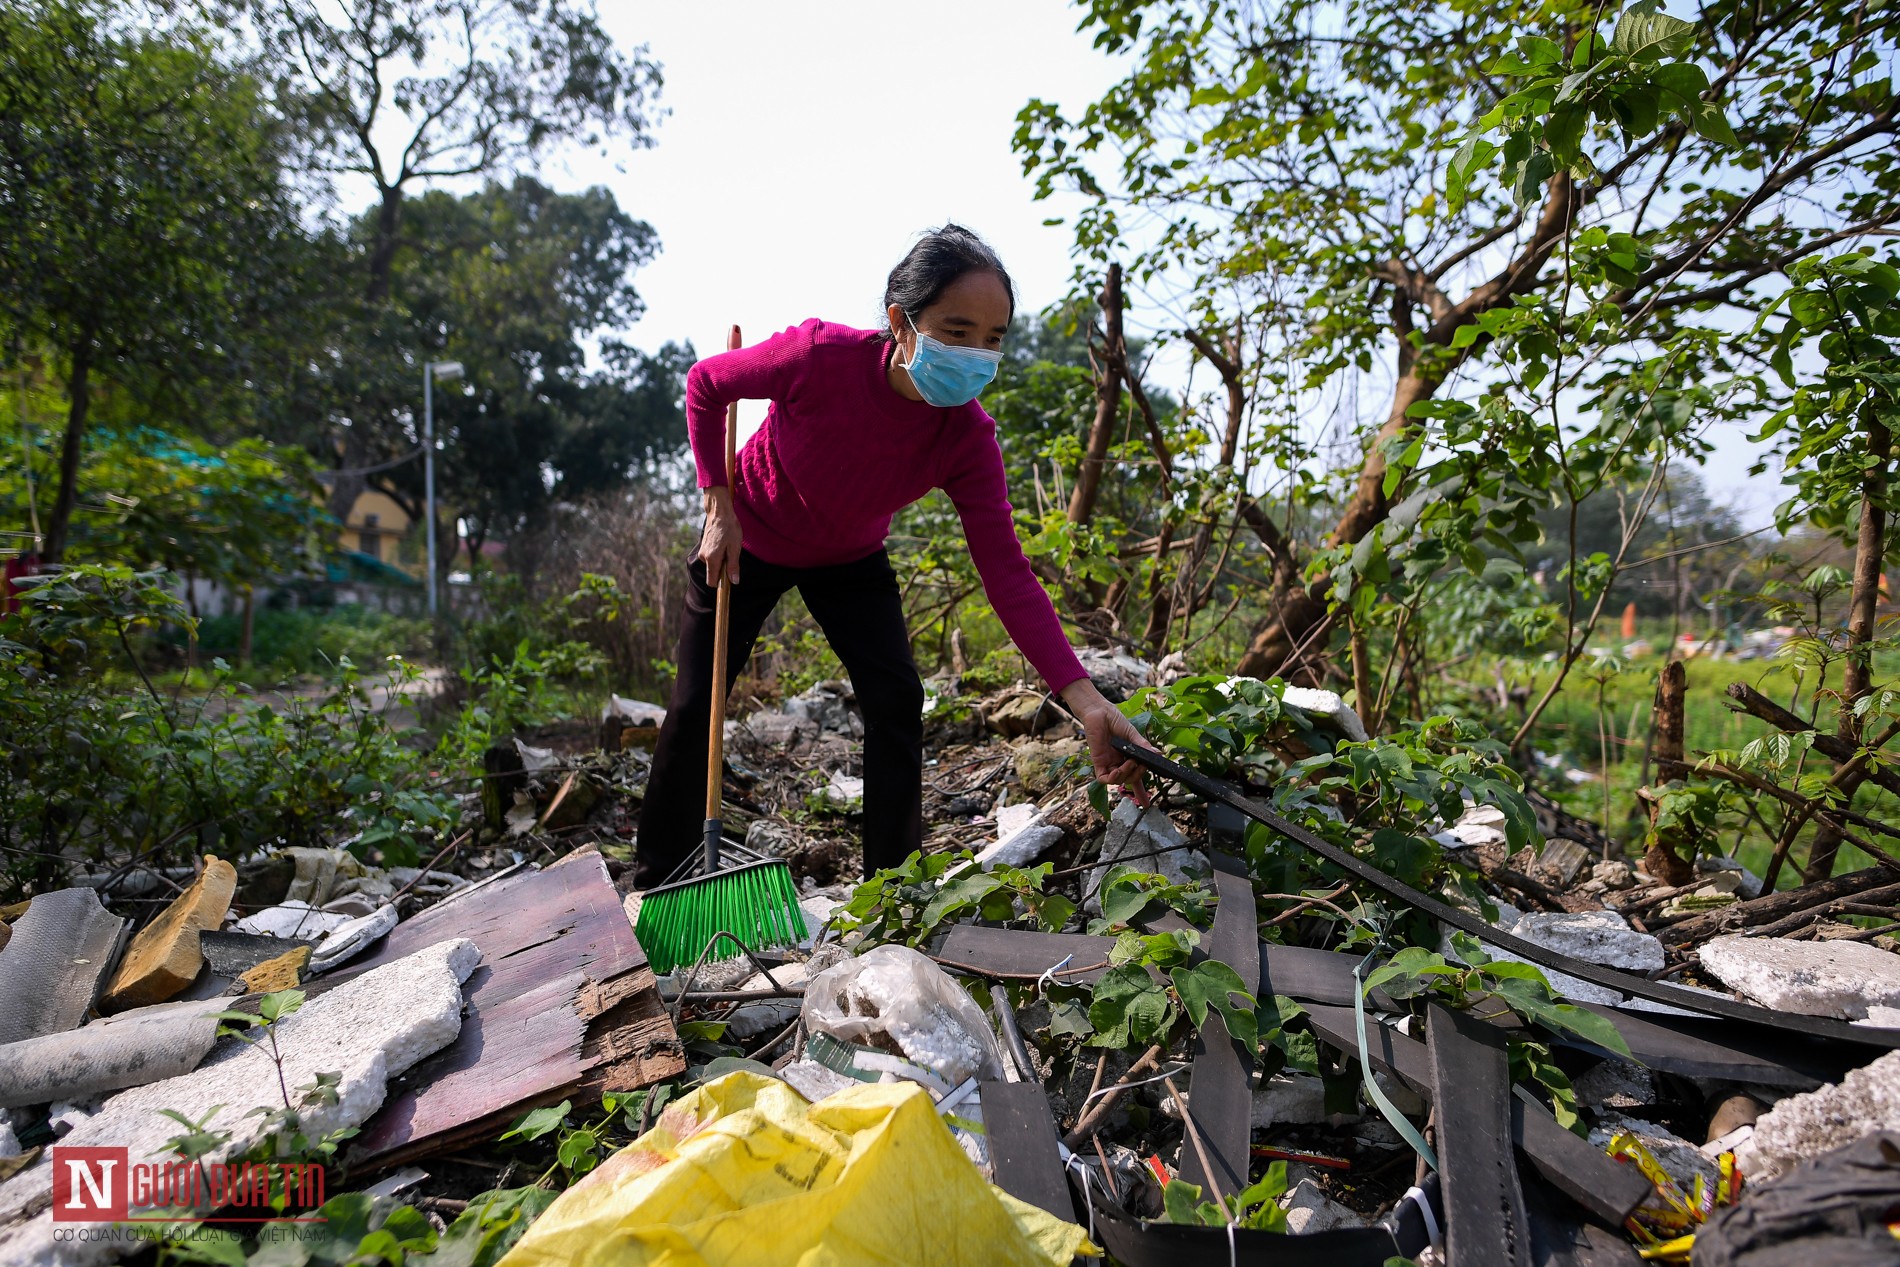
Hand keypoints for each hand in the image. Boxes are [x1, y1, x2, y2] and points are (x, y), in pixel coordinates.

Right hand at [699, 488, 741, 583]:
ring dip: (721, 561)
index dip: (721, 584)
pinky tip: (723, 543)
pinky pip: (711, 557)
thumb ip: (733, 566)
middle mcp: (704, 557)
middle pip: (713, 573)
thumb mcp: (735, 547)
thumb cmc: (729, 528)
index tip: (729, 580)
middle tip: (732, 556)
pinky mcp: (703, 547)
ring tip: (728, 546)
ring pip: (713, 565)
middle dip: (723, 570)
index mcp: (712, 559)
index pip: (712, 582)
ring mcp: (702, 551)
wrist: (719, 512)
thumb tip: (734, 581)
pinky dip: (718, 555)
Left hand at [1060, 677, 1152, 806]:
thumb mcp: (1132, 734)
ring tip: (1129, 762)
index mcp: (1128, 757)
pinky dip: (1112, 779)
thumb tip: (1158, 754)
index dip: (1140, 792)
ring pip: (1119, 781)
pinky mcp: (1098, 762)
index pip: (1135, 778)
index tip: (1146, 805)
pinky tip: (1117, 771)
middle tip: (1140, 764)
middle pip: (1130, 780)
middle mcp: (1119, 763)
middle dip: (1137, 776)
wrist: (1099, 711)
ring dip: (1126, 775)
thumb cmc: (1114, 719)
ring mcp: (1109, 763)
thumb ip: (1142, 746)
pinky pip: (1104, 779)